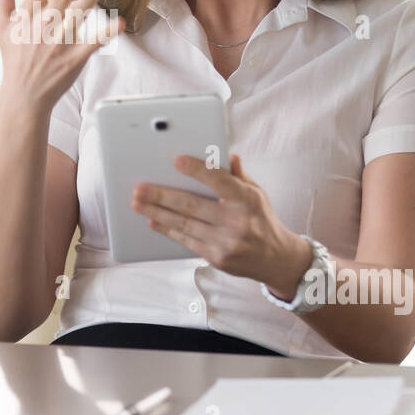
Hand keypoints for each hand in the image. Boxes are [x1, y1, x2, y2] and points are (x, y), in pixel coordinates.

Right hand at [0, 0, 124, 112]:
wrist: (23, 95)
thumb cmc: (14, 57)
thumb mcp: (2, 24)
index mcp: (26, 17)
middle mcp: (42, 28)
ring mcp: (58, 44)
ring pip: (77, 14)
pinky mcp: (73, 60)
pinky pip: (92, 44)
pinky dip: (105, 34)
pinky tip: (119, 22)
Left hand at [131, 153, 309, 290]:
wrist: (277, 259)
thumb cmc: (262, 220)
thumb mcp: (257, 193)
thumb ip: (238, 175)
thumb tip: (228, 155)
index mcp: (247, 199)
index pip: (219, 180)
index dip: (196, 170)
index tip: (176, 161)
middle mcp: (236, 221)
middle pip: (192, 204)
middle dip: (161, 195)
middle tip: (140, 188)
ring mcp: (226, 241)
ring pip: (184, 223)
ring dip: (157, 212)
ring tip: (138, 203)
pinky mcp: (217, 257)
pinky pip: (186, 240)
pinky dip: (167, 229)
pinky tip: (153, 220)